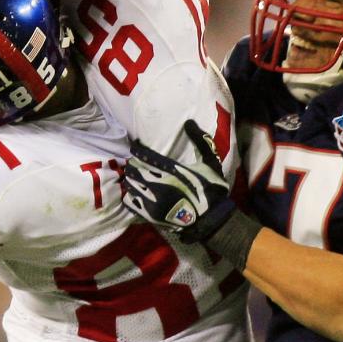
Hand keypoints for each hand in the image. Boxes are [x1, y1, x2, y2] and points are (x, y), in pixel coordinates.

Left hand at [124, 120, 236, 241]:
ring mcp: (153, 201)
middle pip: (135, 169)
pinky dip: (130, 194)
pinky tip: (135, 191)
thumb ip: (200, 142)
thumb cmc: (211, 189)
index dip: (137, 149)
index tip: (135, 146)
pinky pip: (130, 201)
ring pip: (131, 184)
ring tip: (133, 175)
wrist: (210, 219)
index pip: (146, 155)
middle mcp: (159, 184)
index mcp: (172, 170)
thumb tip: (189, 122)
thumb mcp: (211, 162)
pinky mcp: (149, 215)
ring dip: (131, 178)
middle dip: (133, 164)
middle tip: (134, 161)